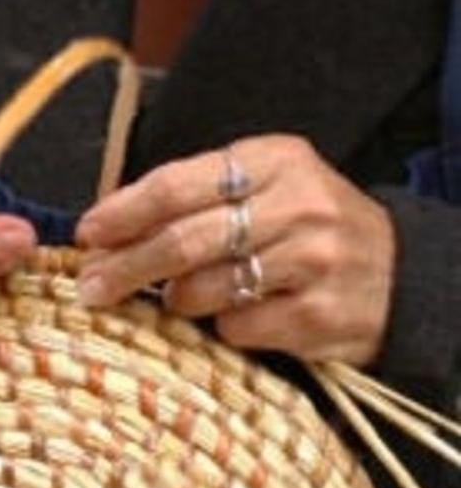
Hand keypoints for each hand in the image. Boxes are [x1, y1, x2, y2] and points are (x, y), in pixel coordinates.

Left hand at [74, 134, 394, 366]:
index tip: (87, 235)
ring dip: (176, 301)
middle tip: (90, 288)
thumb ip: (196, 196)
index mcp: (274, 159)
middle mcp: (298, 204)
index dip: (123, 212)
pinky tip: (235, 318)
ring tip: (177, 300)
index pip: (177, 184)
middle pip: (183, 240)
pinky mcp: (321, 315)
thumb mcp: (265, 186)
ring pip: (205, 290)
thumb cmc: (309, 227)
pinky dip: (223, 328)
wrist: (400, 274)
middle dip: (126, 267)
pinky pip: (238, 328)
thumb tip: (107, 228)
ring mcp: (314, 261)